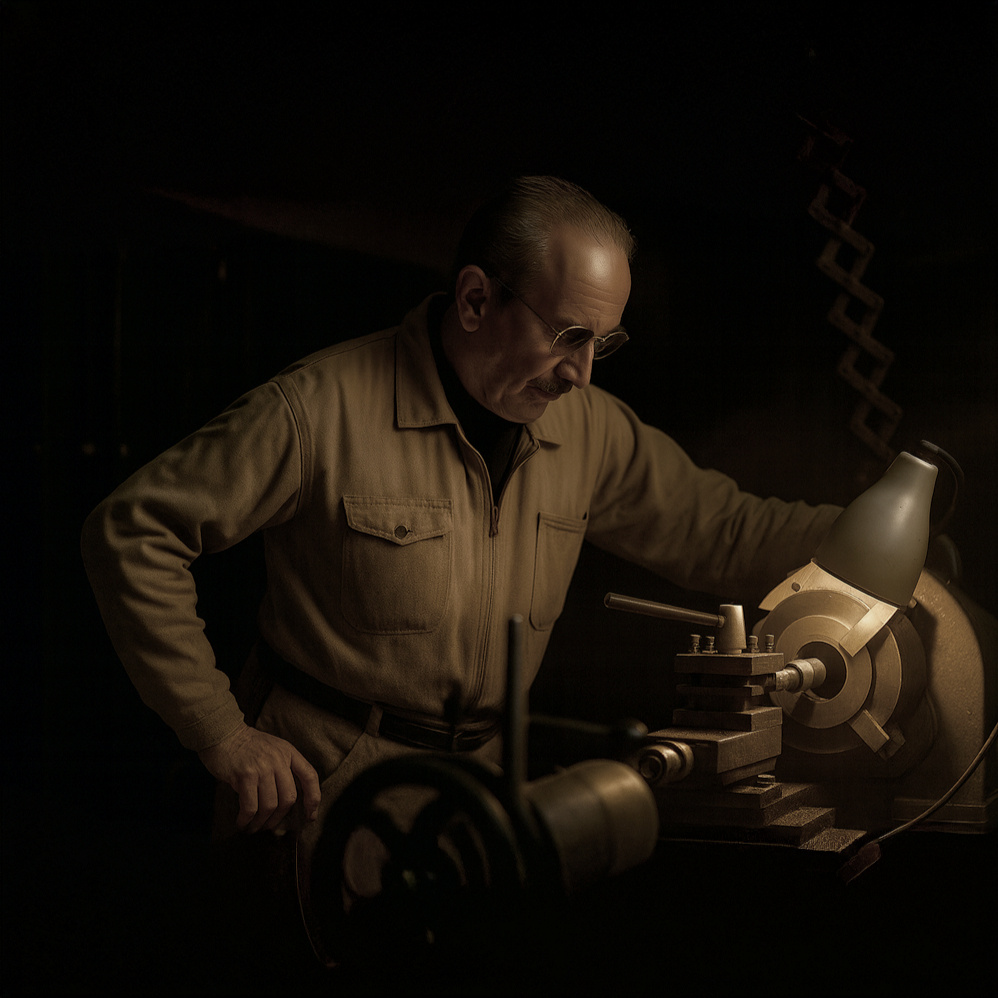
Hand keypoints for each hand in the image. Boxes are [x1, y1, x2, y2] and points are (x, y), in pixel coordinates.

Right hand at [198, 724, 320, 832]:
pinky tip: (242, 823)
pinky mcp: (245, 776)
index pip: (310, 776)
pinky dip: (246, 820)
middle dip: (279, 818)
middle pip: (288, 798)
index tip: (310, 816)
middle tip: (268, 826)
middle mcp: (279, 759)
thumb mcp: (273, 749)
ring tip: (253, 828)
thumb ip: (283, 768)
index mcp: (289, 752)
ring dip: (261, 823)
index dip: (313, 798)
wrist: (223, 733)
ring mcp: (262, 767)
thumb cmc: (247, 745)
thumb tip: (288, 801)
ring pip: (269, 805)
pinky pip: (250, 807)